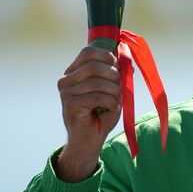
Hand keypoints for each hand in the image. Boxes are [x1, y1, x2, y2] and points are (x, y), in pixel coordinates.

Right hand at [56, 47, 120, 181]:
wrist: (90, 139)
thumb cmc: (101, 112)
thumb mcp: (112, 88)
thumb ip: (117, 73)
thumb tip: (126, 59)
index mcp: (74, 71)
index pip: (88, 52)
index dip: (107, 56)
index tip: (118, 67)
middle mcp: (66, 79)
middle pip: (95, 66)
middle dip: (114, 76)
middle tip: (119, 88)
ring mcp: (66, 92)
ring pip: (97, 82)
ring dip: (114, 91)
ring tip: (116, 101)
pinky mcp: (70, 104)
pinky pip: (98, 97)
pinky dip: (111, 102)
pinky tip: (111, 108)